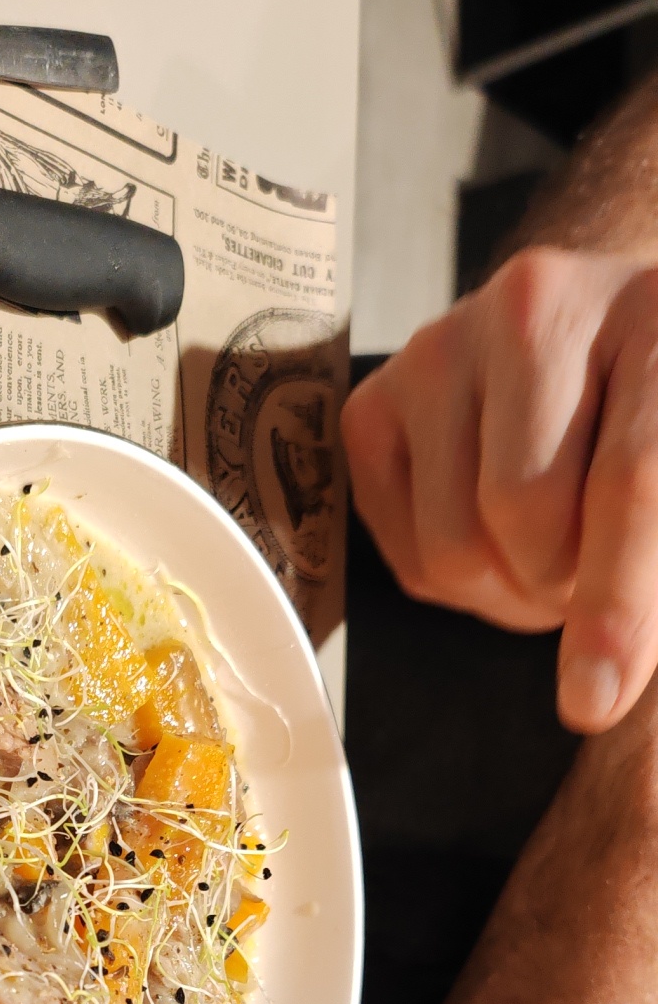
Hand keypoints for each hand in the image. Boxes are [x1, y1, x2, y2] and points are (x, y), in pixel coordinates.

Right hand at [342, 248, 657, 732]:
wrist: (613, 346)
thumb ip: (649, 570)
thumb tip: (594, 693)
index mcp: (657, 312)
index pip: (629, 480)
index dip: (615, 604)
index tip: (597, 701)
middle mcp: (538, 302)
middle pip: (521, 516)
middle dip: (562, 586)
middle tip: (595, 574)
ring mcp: (442, 344)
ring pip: (452, 545)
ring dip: (507, 594)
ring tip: (551, 557)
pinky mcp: (374, 400)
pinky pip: (402, 551)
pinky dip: (454, 581)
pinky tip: (495, 539)